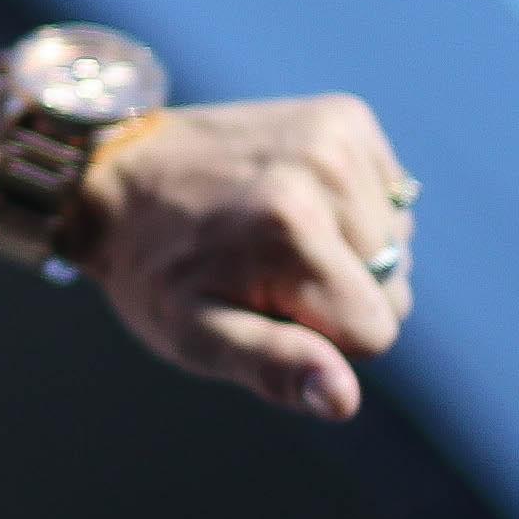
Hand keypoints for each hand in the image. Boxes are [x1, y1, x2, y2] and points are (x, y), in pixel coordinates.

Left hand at [65, 94, 417, 420]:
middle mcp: (324, 172)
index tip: (266, 309)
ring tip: (273, 235)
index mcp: (290, 234)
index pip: (375, 332)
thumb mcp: (196, 334)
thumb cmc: (158, 270)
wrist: (123, 174)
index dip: (324, 340)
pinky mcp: (346, 117)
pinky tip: (294, 203)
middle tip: (263, 271)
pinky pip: (390, 201)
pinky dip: (353, 213)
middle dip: (337, 297)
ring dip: (346, 255)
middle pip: (391, 289)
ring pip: (396, 247)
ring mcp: (337, 136)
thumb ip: (273, 369)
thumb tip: (344, 401)